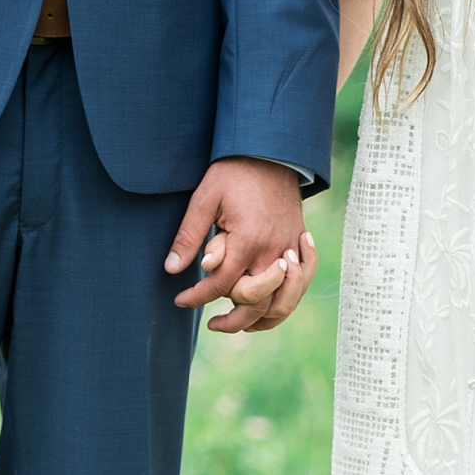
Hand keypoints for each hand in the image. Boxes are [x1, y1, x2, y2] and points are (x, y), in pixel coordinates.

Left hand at [165, 158, 307, 331]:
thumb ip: (189, 236)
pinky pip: (302, 283)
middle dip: (232, 320)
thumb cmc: (234, 173)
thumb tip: (172, 269)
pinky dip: (288, 300)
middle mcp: (274, 250)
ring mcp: (291, 249)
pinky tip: (270, 307)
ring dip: (262, 319)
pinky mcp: (300, 244)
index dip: (198, 298)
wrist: (272, 151)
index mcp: (248, 240)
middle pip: (256, 303)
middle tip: (211, 323)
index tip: (181, 300)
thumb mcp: (204, 199)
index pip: (222, 285)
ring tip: (241, 323)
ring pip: (284, 301)